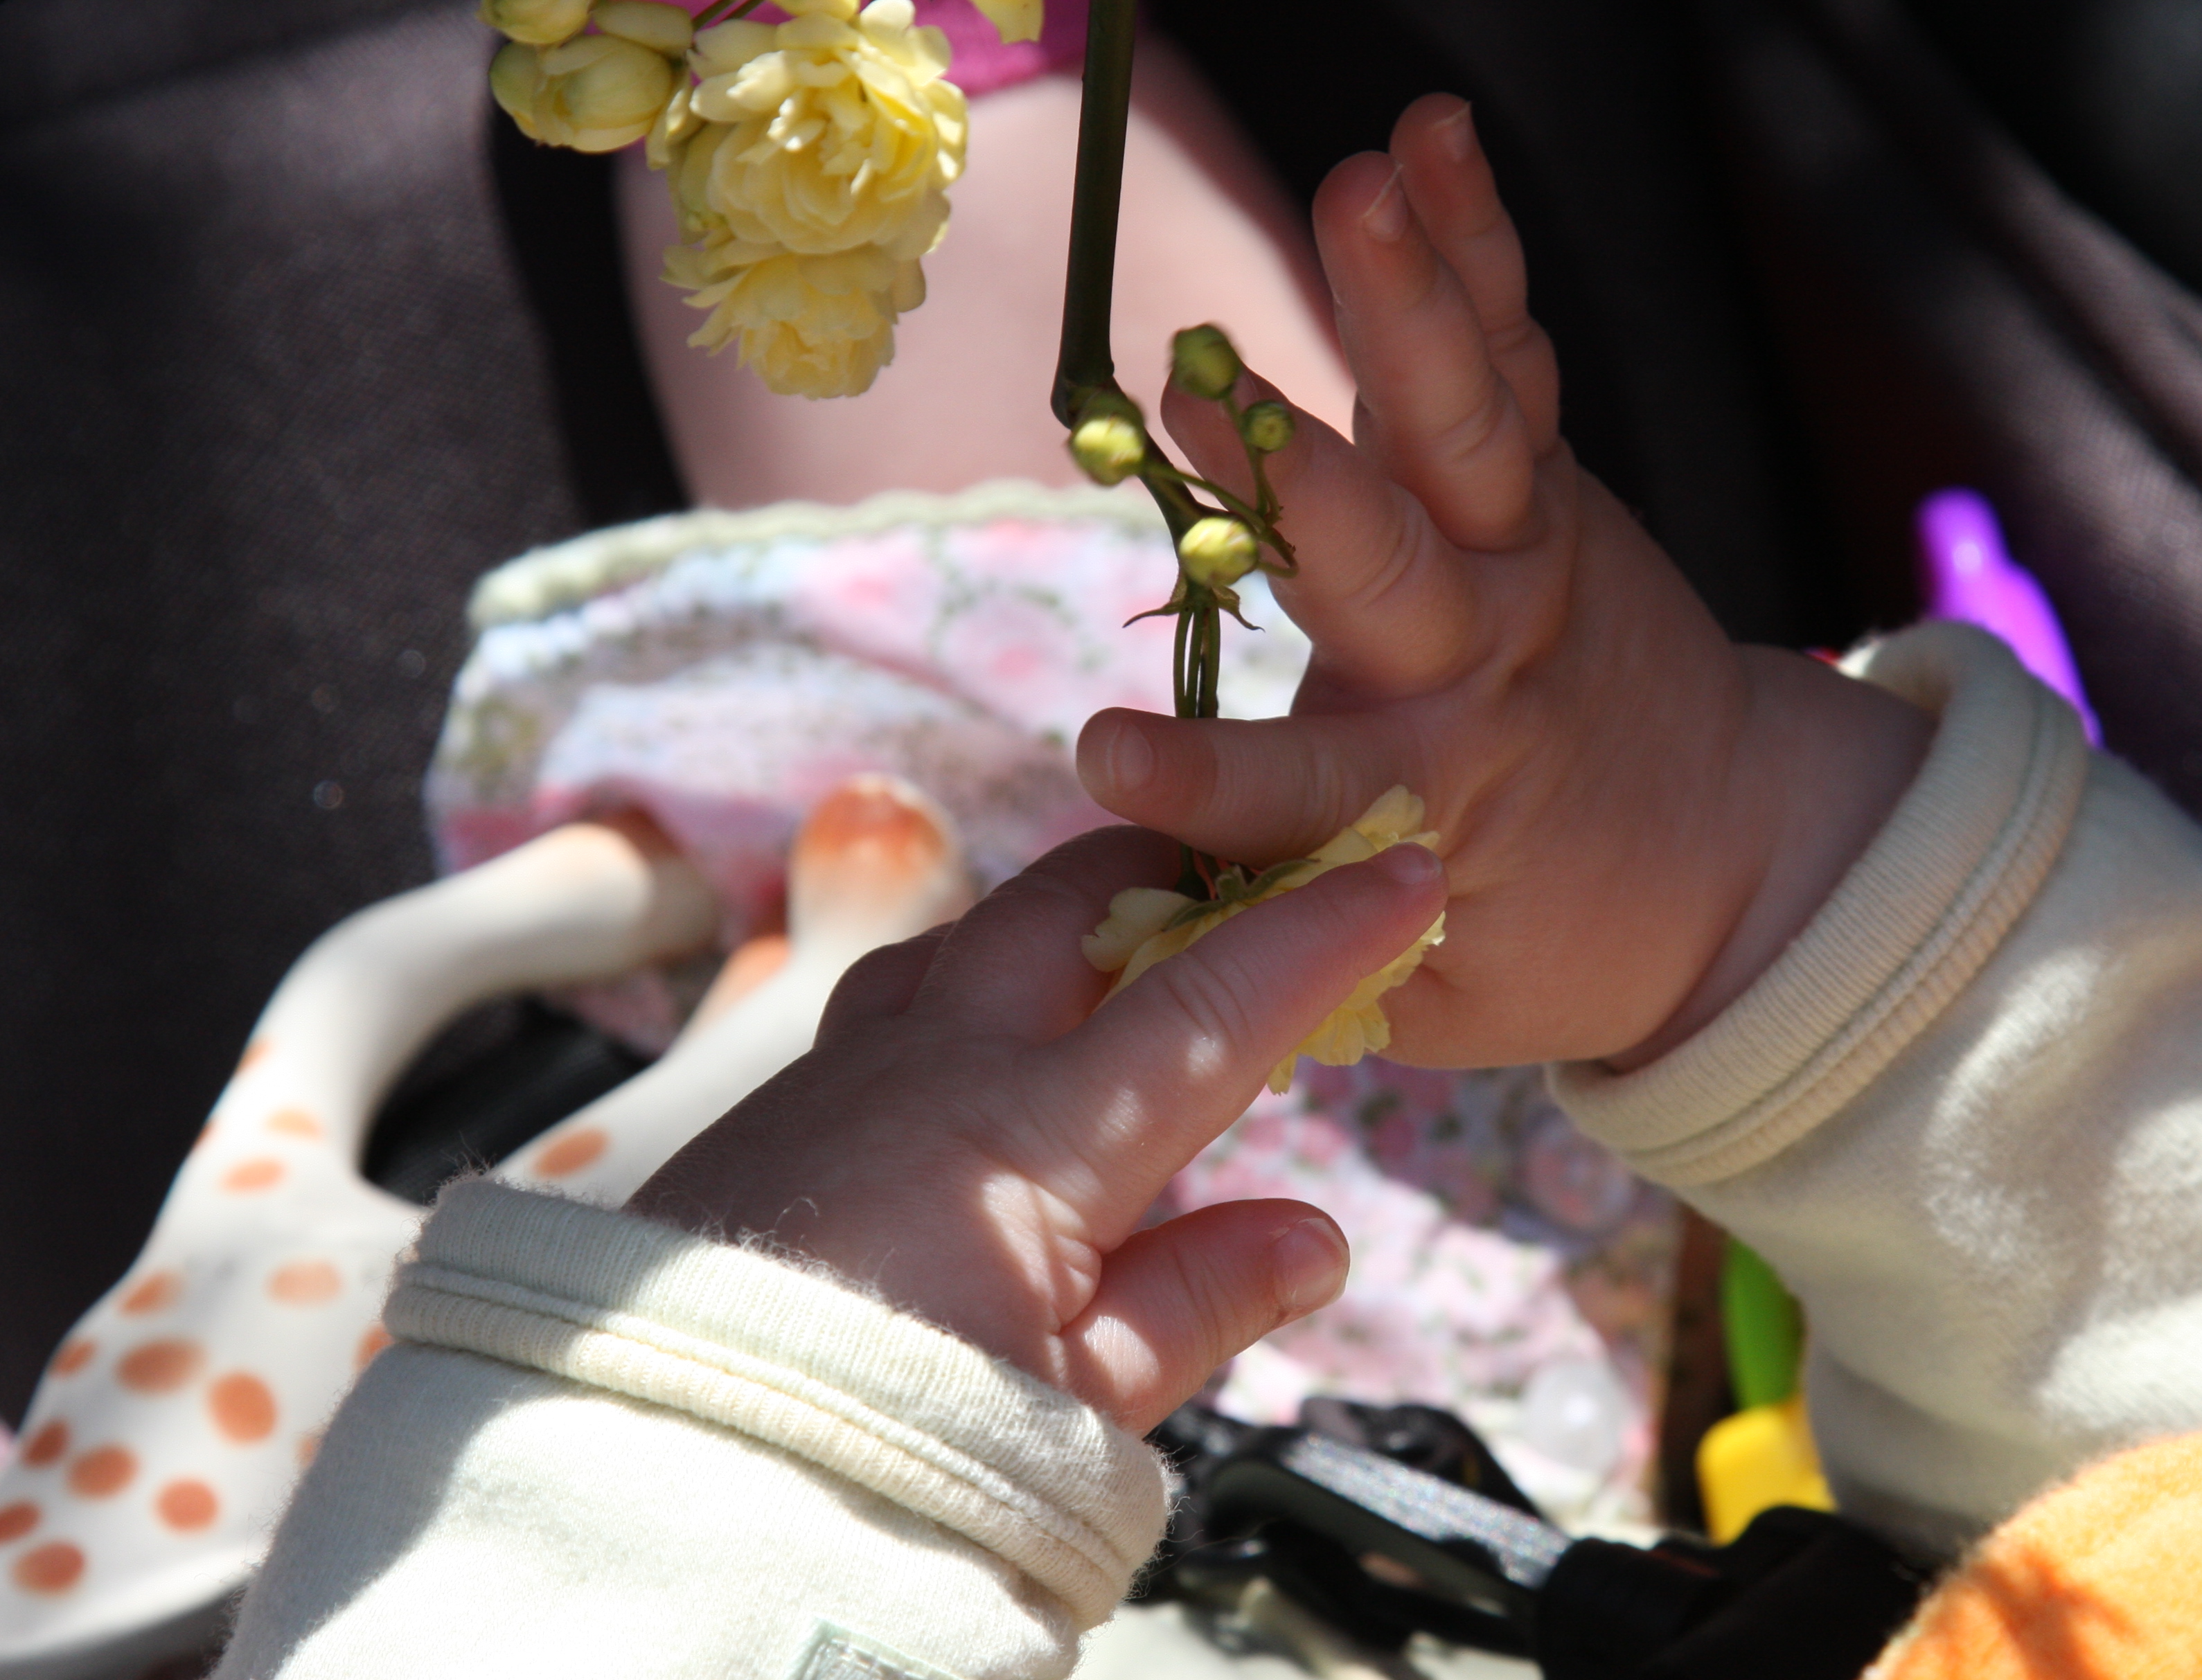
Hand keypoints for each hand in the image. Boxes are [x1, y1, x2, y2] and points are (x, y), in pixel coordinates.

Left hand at [626, 826, 1447, 1431]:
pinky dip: (967, 987)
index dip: (1323, 934)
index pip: (1215, 1004)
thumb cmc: (876, 1453)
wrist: (648, 1478)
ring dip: (1059, 924)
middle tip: (1256, 884)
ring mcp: (840, 1070)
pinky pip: (889, 996)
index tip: (1405, 871)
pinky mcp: (777, 1100)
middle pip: (1073, 905)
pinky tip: (988, 1048)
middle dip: (1177, 869)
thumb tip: (1315, 1235)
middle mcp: (932, 1067)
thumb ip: (1197, 1305)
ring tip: (1128, 962)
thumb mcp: (1070, 1411)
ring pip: (967, 936)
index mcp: (1030, 1139)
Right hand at [1076, 96, 1931, 1068]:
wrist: (1737, 859)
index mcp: (1427, 807)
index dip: (1201, 786)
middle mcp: (1476, 665)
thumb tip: (1116, 951)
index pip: (1291, 798)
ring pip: (1464, 426)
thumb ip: (1286, 964)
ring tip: (1363, 178)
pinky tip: (1431, 133)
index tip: (1104, 758)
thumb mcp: (1425, 997)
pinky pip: (1512, 356)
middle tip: (1211, 398)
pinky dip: (1478, 245)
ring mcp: (1524, 558)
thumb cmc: (1544, 935)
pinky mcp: (1551, 486)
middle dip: (1298, 487)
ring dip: (1408, 300)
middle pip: (1385, 570)